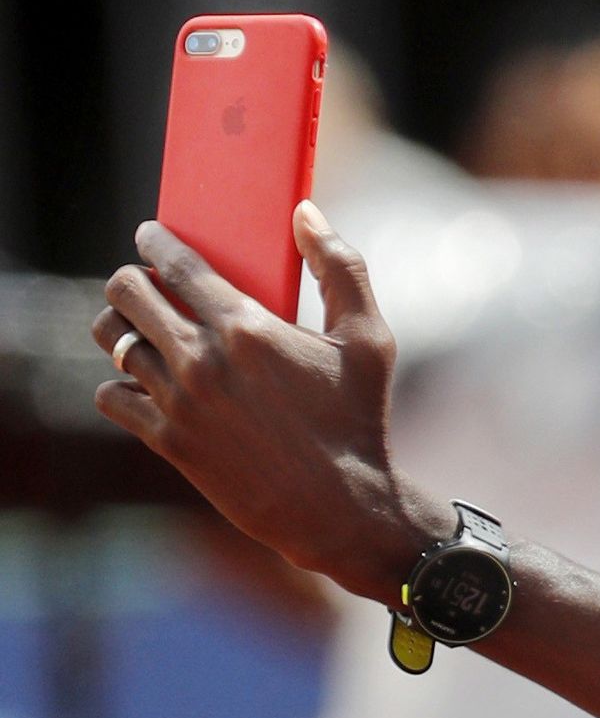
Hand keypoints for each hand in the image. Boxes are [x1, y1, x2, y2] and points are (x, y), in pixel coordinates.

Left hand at [91, 201, 449, 600]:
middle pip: (127, 293)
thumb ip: (340, 268)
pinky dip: (119, 383)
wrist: (339, 504)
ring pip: (112, 341)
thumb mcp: (369, 338)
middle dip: (130, 279)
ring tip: (138, 327)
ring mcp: (179, 402)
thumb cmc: (358, 418)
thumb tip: (306, 212)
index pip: (175, 264)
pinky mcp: (169, 440)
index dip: (154, 242)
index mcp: (247, 326)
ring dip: (120, 326)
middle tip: (143, 283)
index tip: (149, 236)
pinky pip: (112, 395)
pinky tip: (142, 380)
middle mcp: (203, 359)